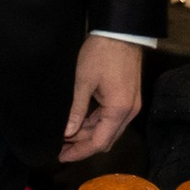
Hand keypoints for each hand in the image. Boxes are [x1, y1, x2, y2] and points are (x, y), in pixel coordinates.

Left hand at [59, 34, 144, 161]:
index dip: (80, 152)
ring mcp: (130, 105)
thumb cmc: (101, 53)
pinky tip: (77, 125)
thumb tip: (67, 132)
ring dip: (88, 135)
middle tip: (60, 148)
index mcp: (119, 109)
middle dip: (82, 146)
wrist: (121, 33)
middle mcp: (129, 112)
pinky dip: (95, 124)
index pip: (99, 142)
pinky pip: (110, 118)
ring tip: (65, 138)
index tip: (62, 156)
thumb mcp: (82, 82)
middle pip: (105, 139)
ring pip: (107, 129)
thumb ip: (76, 110)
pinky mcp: (127, 99)